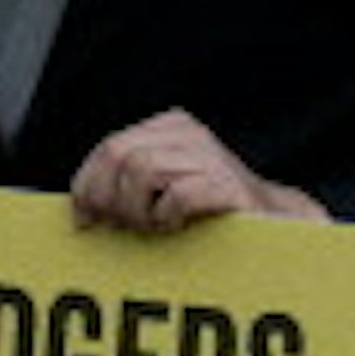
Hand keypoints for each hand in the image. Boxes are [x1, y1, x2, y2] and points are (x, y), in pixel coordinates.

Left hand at [69, 109, 324, 233]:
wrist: (276, 229)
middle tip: (124, 228)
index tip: (84, 220)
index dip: (88, 186)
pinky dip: (167, 218)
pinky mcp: (228, 184)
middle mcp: (188, 133)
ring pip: (140, 171)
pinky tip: (177, 227)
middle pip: (118, 155)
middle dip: (109, 200)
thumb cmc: (209, 215)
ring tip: (157, 227)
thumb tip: (78, 209)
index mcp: (169, 127)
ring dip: (139, 212)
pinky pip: (175, 195)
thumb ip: (127, 186)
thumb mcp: (164, 190)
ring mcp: (209, 155)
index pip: (109, 148)